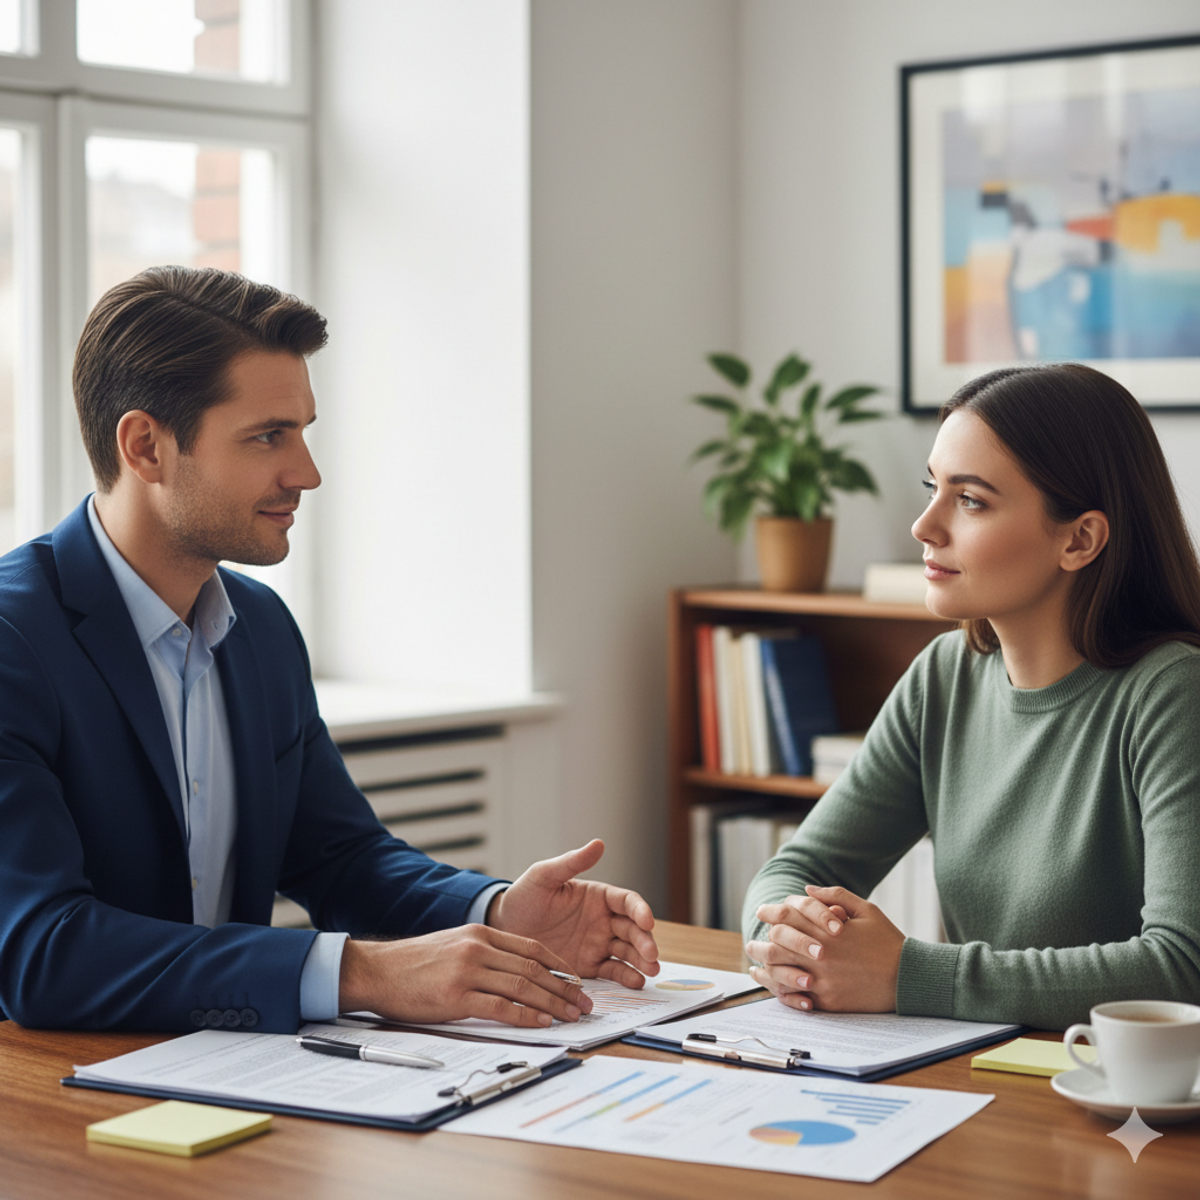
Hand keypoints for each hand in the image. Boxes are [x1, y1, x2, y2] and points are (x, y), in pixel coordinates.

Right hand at [338, 924, 593, 1027]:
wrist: (377, 970)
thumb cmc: (415, 963)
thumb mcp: (455, 945)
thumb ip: (485, 953)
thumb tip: (518, 973)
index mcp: (481, 934)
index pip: (532, 948)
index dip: (560, 966)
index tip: (577, 981)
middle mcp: (478, 948)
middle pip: (534, 968)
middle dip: (564, 988)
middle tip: (584, 1004)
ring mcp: (468, 971)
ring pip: (523, 987)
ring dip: (553, 1004)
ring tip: (572, 1016)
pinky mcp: (456, 997)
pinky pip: (500, 1007)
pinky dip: (526, 1016)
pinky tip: (542, 1023)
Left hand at [489, 838, 658, 987]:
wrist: (503, 930)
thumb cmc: (523, 897)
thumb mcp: (544, 877)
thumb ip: (572, 862)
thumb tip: (599, 843)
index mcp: (598, 897)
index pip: (627, 902)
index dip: (640, 910)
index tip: (647, 922)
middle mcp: (603, 920)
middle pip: (633, 929)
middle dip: (645, 941)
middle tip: (652, 954)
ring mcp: (597, 944)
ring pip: (628, 952)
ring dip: (642, 960)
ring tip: (651, 971)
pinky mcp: (589, 966)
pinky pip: (612, 971)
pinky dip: (626, 977)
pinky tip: (635, 982)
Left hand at [745, 884, 902, 1012]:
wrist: (909, 979)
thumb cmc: (888, 942)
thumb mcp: (866, 910)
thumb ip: (834, 896)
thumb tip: (805, 890)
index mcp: (828, 932)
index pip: (788, 917)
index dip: (771, 912)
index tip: (763, 912)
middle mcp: (821, 956)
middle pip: (777, 944)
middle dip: (761, 940)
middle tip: (753, 940)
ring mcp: (823, 981)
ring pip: (780, 972)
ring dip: (764, 967)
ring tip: (755, 964)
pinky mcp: (828, 1002)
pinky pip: (795, 997)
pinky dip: (780, 990)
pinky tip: (772, 986)